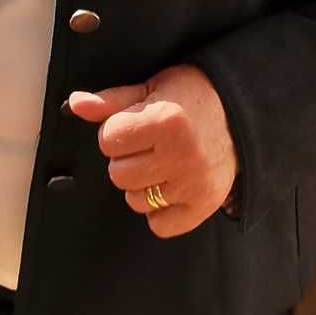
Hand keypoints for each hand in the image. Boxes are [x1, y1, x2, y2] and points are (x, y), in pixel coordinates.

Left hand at [68, 63, 237, 239]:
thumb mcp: (151, 89)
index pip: (108, 140)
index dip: (117, 131)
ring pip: (135, 200)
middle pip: (117, 174)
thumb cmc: (189, 98)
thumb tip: (76, 104)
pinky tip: (170, 187)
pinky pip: (159, 225)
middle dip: (127, 158)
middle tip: (150, 145)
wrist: (239, 114)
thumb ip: (112, 102)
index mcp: (166, 121)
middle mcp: (181, 155)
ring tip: (162, 164)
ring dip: (141, 184)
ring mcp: (194, 184)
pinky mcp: (203, 206)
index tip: (136, 124)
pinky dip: (159, 211)